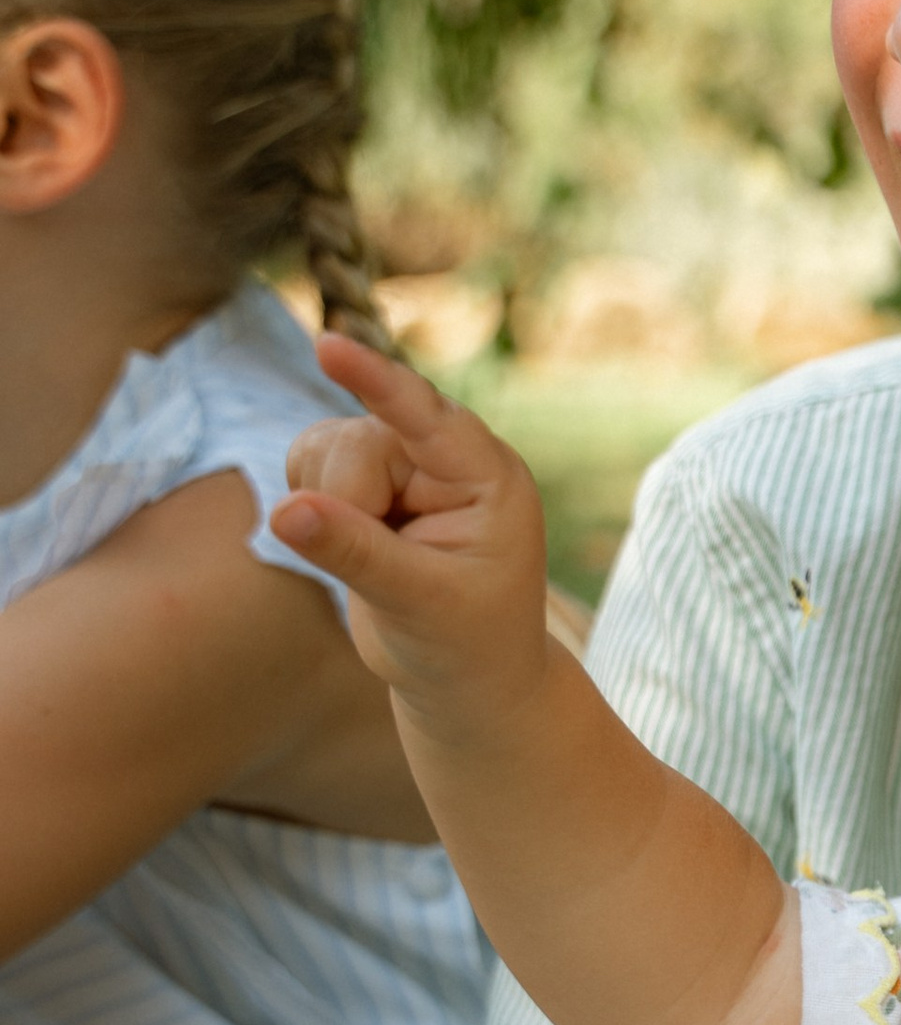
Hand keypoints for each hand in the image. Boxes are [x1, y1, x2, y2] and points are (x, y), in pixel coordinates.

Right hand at [270, 332, 554, 735]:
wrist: (464, 678)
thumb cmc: (465, 643)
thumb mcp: (418, 603)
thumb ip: (354, 553)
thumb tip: (286, 511)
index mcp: (488, 479)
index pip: (428, 417)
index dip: (377, 382)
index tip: (329, 346)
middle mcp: (449, 459)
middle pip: (358, 442)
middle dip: (348, 502)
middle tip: (382, 566)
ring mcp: (405, 464)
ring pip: (325, 446)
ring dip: (325, 503)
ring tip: (375, 559)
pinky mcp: (366, 479)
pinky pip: (307, 460)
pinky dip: (308, 502)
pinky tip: (345, 539)